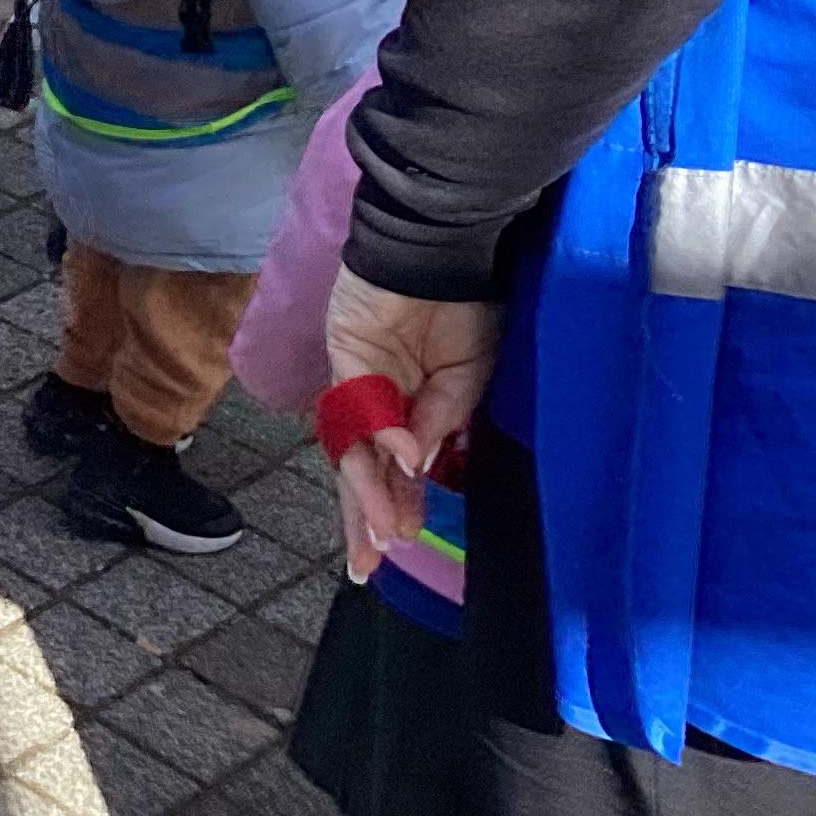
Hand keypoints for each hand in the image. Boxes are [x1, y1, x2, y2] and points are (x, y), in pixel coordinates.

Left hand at [322, 268, 500, 585]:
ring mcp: (356, 380)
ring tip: (388, 531)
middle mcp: (374, 402)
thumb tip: (416, 469)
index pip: (390, 470)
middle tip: (370, 564)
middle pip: (360, 469)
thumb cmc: (464, 308)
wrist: (445, 250)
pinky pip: (359, 402)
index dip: (393, 508)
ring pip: (352, 446)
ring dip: (372, 490)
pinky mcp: (345, 354)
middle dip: (367, 516)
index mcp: (404, 410)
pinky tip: (401, 459)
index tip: (397, 549)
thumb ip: (440, 424)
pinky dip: (382, 431)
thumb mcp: (469, 379)